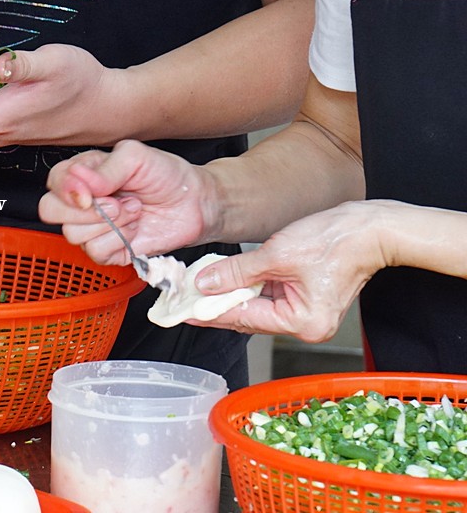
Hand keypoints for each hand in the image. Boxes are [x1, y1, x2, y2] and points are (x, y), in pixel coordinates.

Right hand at [38, 140, 214, 263]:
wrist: (195, 203)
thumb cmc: (167, 176)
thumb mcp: (137, 157)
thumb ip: (105, 168)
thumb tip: (80, 183)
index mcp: (84, 173)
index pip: (53, 182)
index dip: (66, 190)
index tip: (89, 192)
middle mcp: (84, 200)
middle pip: (51, 211)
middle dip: (86, 211)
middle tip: (116, 202)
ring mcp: (93, 226)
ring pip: (74, 234)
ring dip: (110, 224)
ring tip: (132, 211)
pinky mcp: (107, 249)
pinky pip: (96, 252)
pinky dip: (119, 241)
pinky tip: (133, 228)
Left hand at [189, 201, 387, 341]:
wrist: (371, 227)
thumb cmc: (336, 240)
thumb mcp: (276, 254)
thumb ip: (236, 272)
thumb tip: (205, 284)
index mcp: (302, 323)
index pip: (243, 318)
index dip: (209, 312)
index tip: (183, 310)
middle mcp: (305, 326)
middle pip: (249, 315)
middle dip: (218, 302)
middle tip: (186, 294)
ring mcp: (306, 313)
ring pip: (257, 305)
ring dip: (233, 292)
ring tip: (202, 281)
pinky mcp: (306, 299)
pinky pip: (269, 295)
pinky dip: (250, 286)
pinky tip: (229, 276)